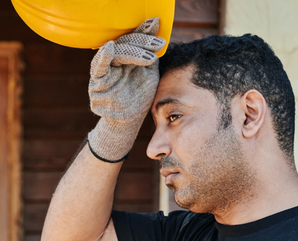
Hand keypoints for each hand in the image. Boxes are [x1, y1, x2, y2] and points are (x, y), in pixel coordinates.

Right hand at [87, 18, 165, 161]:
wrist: (130, 119)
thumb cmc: (140, 95)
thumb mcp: (149, 73)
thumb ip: (150, 56)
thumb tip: (157, 36)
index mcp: (127, 54)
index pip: (134, 38)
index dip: (143, 30)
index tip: (155, 22)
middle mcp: (114, 58)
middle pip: (126, 42)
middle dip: (142, 40)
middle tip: (158, 43)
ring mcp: (105, 68)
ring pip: (116, 51)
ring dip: (133, 52)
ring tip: (150, 58)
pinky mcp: (98, 80)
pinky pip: (98, 66)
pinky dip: (103, 56)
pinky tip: (110, 47)